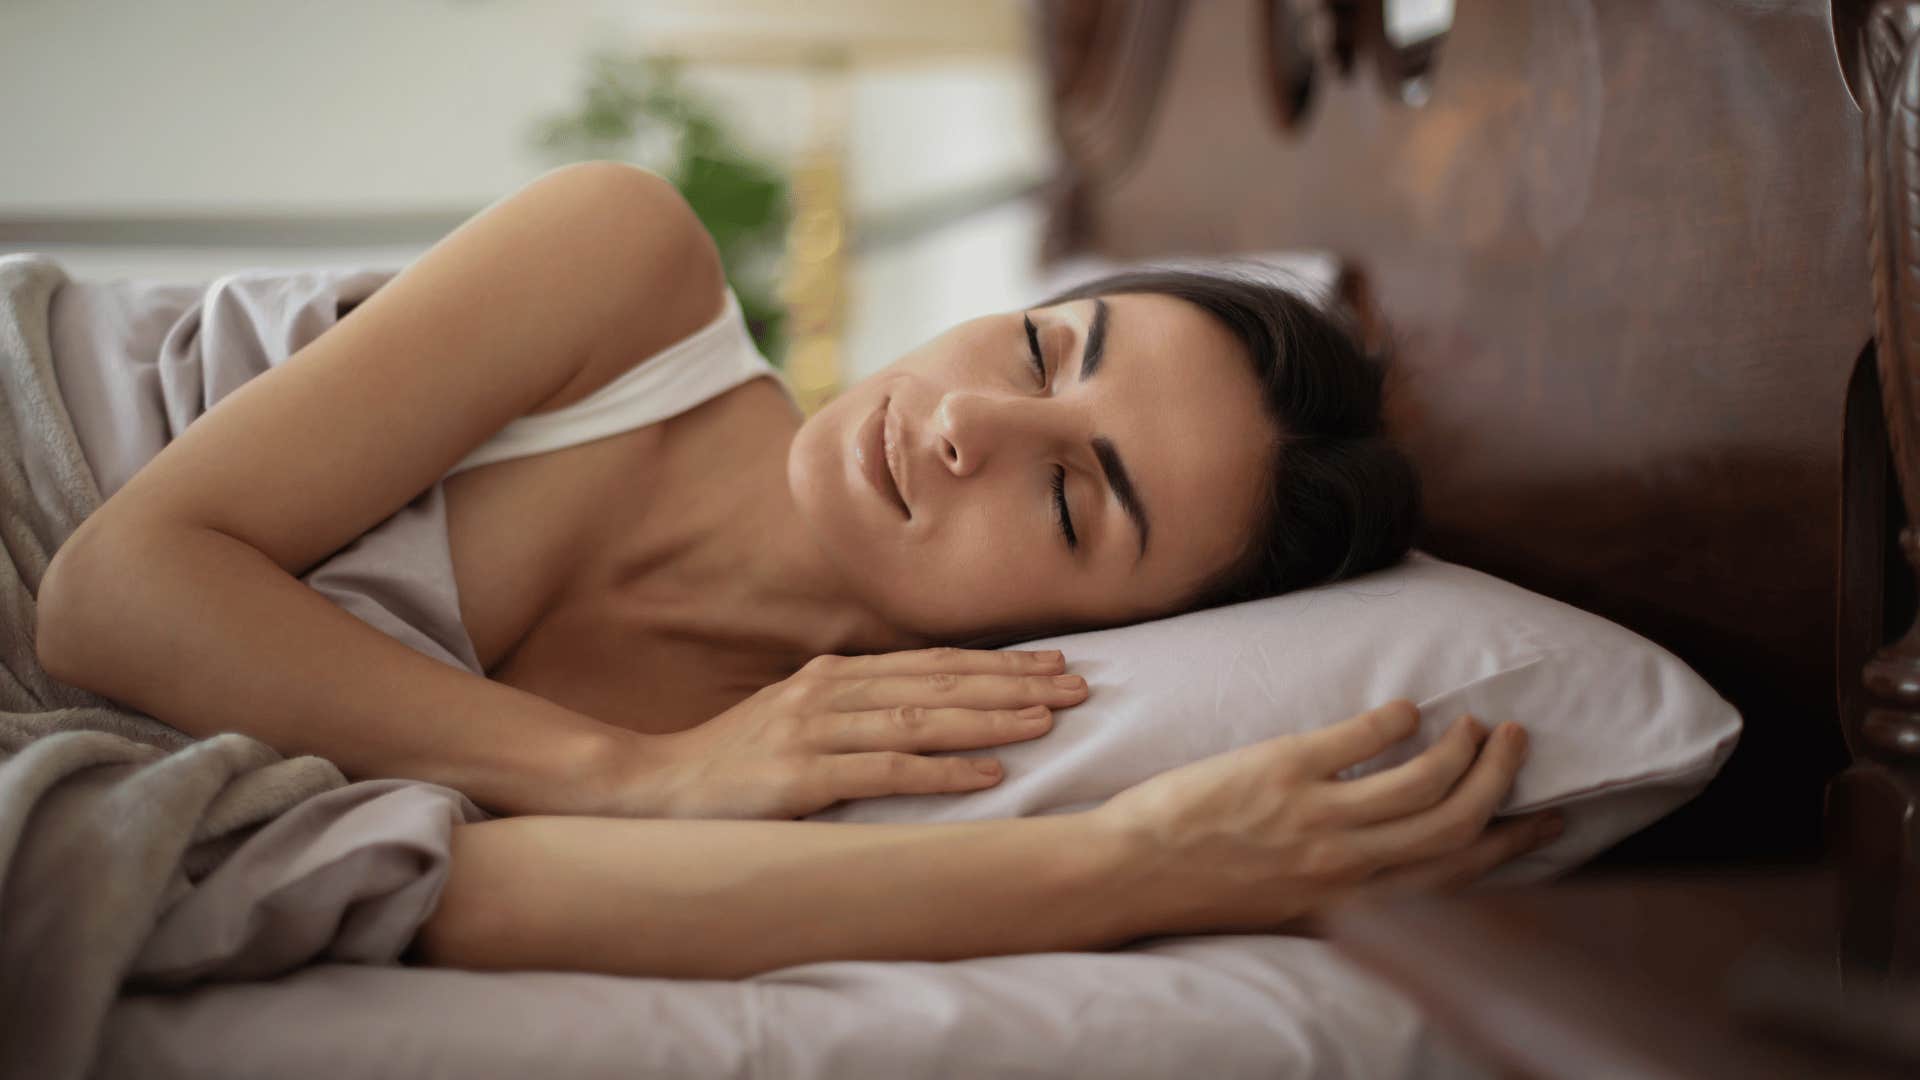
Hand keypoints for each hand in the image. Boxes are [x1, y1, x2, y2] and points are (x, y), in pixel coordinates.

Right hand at [642, 647, 1089, 819]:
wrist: (652, 788)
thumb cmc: (733, 764)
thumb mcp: (798, 723)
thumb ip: (856, 714)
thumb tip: (927, 715)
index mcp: (833, 676)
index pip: (932, 663)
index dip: (997, 662)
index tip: (1053, 662)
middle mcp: (829, 692)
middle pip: (940, 682)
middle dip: (1014, 682)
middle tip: (1078, 684)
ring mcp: (814, 731)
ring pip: (923, 718)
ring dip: (992, 718)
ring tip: (1050, 719)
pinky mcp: (802, 776)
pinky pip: (888, 770)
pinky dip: (944, 771)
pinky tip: (991, 773)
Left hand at [1092, 699, 1560, 935]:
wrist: (1130, 873)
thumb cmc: (1202, 887)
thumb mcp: (1290, 904)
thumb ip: (1344, 883)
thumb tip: (1388, 857)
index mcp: (1353, 900)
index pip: (1455, 872)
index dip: (1512, 845)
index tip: (1548, 821)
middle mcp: (1347, 864)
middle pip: (1457, 820)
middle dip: (1499, 780)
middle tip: (1515, 742)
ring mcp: (1318, 817)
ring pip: (1424, 778)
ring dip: (1461, 746)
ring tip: (1470, 721)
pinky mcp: (1283, 771)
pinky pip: (1363, 738)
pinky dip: (1396, 721)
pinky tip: (1405, 709)